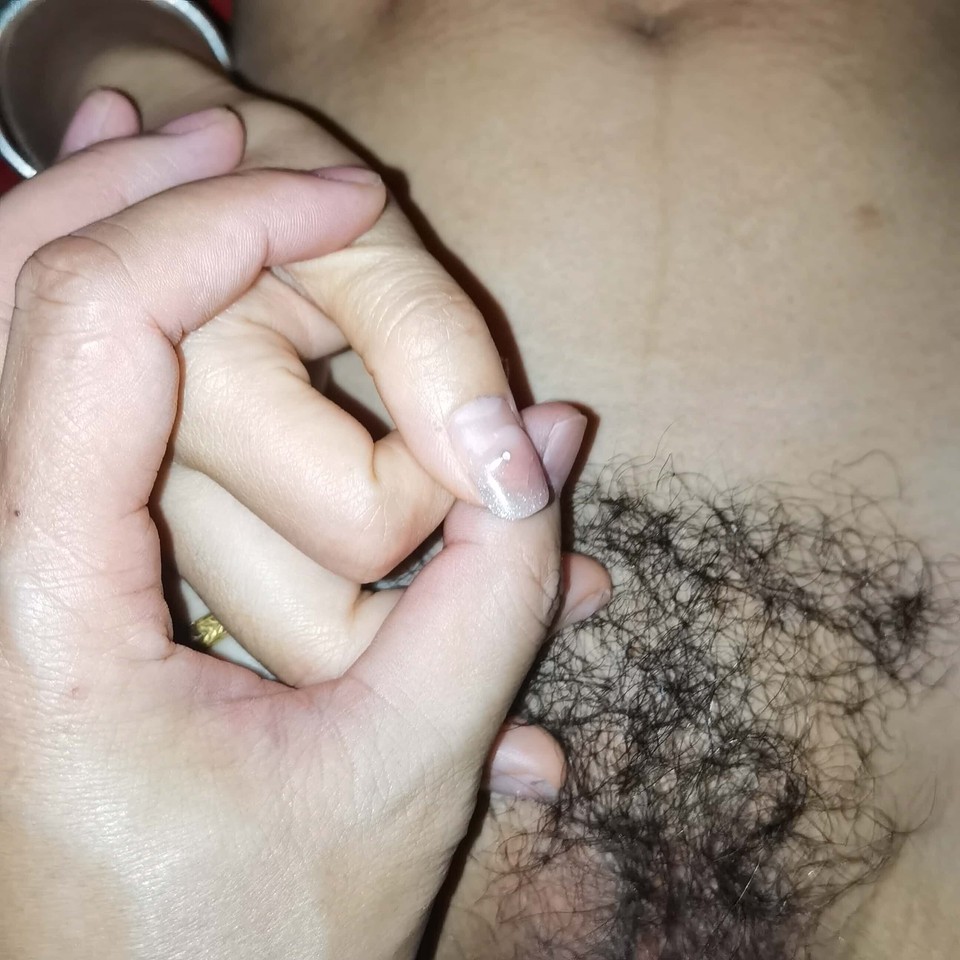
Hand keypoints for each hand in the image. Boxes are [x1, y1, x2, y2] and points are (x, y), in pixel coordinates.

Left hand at [0, 138, 584, 958]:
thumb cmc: (259, 939)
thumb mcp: (407, 771)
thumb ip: (496, 590)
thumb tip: (545, 442)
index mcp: (39, 614)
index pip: (94, 329)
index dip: (231, 229)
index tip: (354, 202)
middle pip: (5, 293)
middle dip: (138, 193)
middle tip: (258, 144)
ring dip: (88, 228)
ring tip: (190, 161)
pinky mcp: (26, 586)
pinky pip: (22, 403)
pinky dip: (75, 309)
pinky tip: (144, 271)